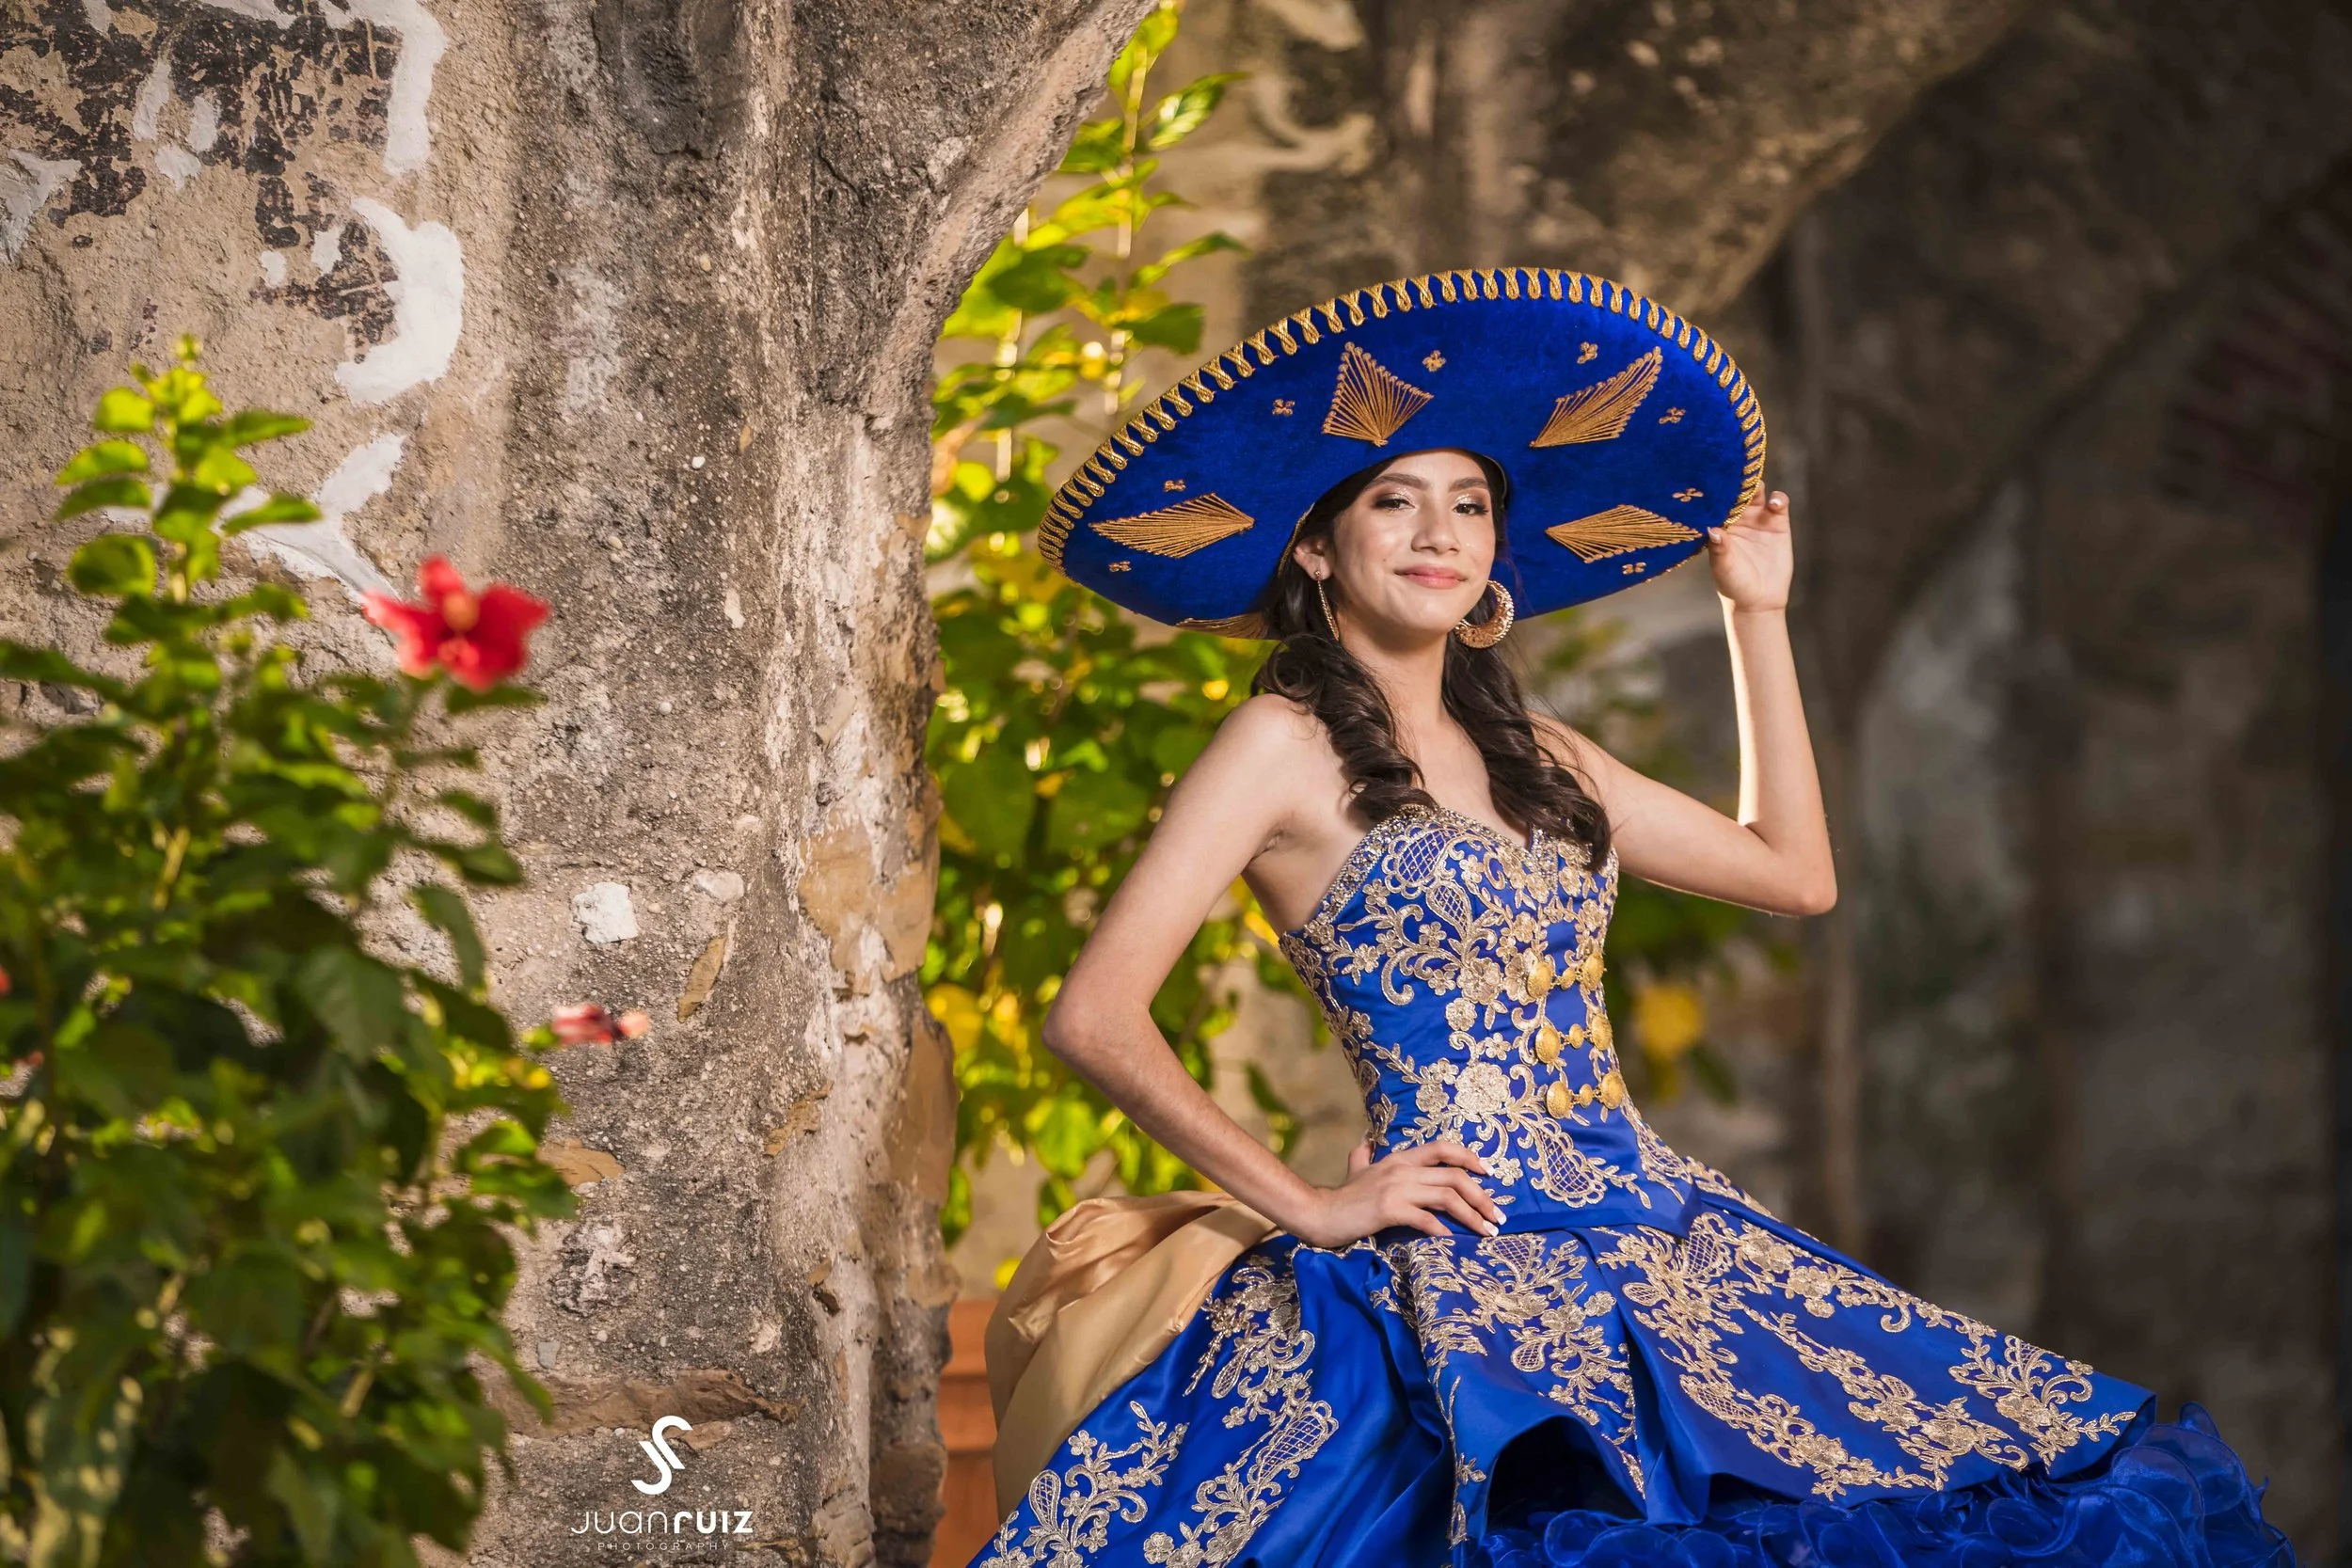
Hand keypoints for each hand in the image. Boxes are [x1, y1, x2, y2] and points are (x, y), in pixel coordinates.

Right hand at [1286, 1138, 1503, 1248]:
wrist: (1319, 1214)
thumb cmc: (1342, 1197)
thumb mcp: (1356, 1168)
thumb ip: (1364, 1154)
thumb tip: (1367, 1140)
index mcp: (1400, 1159)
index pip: (1442, 1148)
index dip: (1469, 1157)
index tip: (1489, 1173)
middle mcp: (1402, 1169)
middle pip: (1455, 1176)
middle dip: (1482, 1197)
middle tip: (1498, 1217)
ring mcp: (1397, 1188)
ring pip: (1448, 1196)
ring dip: (1473, 1215)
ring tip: (1487, 1232)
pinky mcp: (1390, 1209)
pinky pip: (1427, 1219)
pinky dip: (1444, 1231)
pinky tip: (1454, 1242)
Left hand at [1706, 488, 1792, 611]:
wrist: (1759, 599)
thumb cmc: (1734, 584)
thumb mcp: (1723, 567)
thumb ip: (1719, 549)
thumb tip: (1713, 530)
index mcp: (1719, 524)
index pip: (1715, 502)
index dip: (1714, 492)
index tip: (1713, 482)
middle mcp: (1737, 518)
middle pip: (1735, 492)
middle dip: (1735, 482)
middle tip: (1735, 476)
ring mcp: (1757, 518)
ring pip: (1756, 492)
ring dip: (1755, 486)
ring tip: (1755, 488)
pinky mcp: (1778, 523)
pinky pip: (1779, 503)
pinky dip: (1778, 499)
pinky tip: (1775, 504)